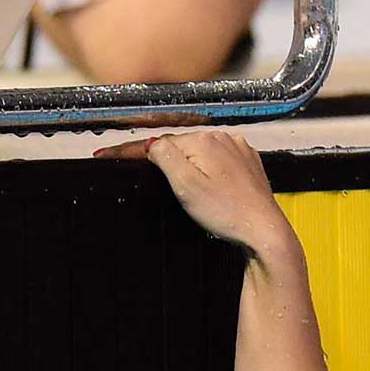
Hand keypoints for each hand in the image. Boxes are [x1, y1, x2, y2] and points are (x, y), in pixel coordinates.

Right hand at [95, 132, 289, 254]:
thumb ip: (164, 156)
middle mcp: (224, 139)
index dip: (129, 151)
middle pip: (178, 146)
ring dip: (185, 163)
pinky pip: (219, 162)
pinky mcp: (249, 166)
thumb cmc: (228, 213)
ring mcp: (239, 151)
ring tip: (172, 181)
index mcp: (204, 140)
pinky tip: (206, 184)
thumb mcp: (185, 184)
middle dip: (158, 157)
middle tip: (130, 165)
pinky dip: (207, 169)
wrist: (264, 231)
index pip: (157, 143)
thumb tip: (153, 144)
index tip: (104, 155)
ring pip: (199, 153)